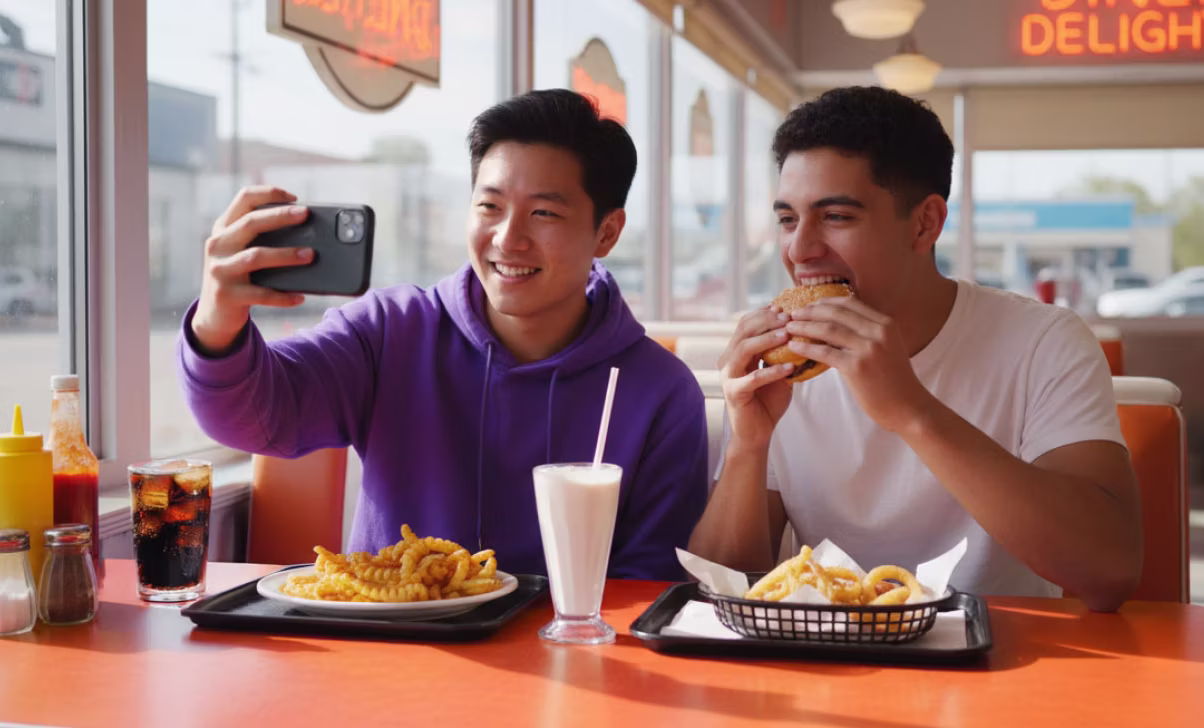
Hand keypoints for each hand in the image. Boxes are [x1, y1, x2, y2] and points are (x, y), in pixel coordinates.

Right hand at [191, 186, 312, 354]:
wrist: (214, 315)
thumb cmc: (239, 277)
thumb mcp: (241, 252)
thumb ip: (261, 238)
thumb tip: (308, 231)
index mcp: (223, 229)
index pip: (243, 199)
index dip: (268, 193)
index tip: (294, 197)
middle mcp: (217, 245)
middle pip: (250, 223)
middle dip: (280, 216)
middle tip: (305, 214)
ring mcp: (220, 270)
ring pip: (256, 257)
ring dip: (285, 255)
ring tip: (310, 255)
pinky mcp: (227, 295)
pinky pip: (261, 294)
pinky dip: (282, 296)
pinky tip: (300, 297)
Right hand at [718, 307, 796, 450]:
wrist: (756, 433)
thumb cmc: (767, 401)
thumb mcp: (777, 371)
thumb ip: (783, 353)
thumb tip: (804, 331)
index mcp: (736, 352)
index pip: (745, 324)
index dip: (763, 313)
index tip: (784, 306)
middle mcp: (728, 361)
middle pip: (743, 331)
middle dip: (766, 321)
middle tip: (788, 316)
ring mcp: (728, 376)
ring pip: (744, 349)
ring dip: (766, 339)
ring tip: (788, 334)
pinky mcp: (734, 393)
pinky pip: (753, 378)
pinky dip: (772, 371)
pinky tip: (790, 367)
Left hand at [786, 297, 933, 432]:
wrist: (908, 407)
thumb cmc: (894, 381)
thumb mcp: (888, 347)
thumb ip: (868, 333)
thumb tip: (838, 323)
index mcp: (886, 324)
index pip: (850, 303)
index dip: (825, 302)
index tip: (809, 304)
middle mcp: (878, 332)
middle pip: (836, 313)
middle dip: (810, 311)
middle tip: (793, 314)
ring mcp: (868, 349)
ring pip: (828, 330)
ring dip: (804, 327)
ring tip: (789, 328)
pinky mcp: (856, 367)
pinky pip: (825, 352)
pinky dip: (806, 347)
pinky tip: (794, 347)